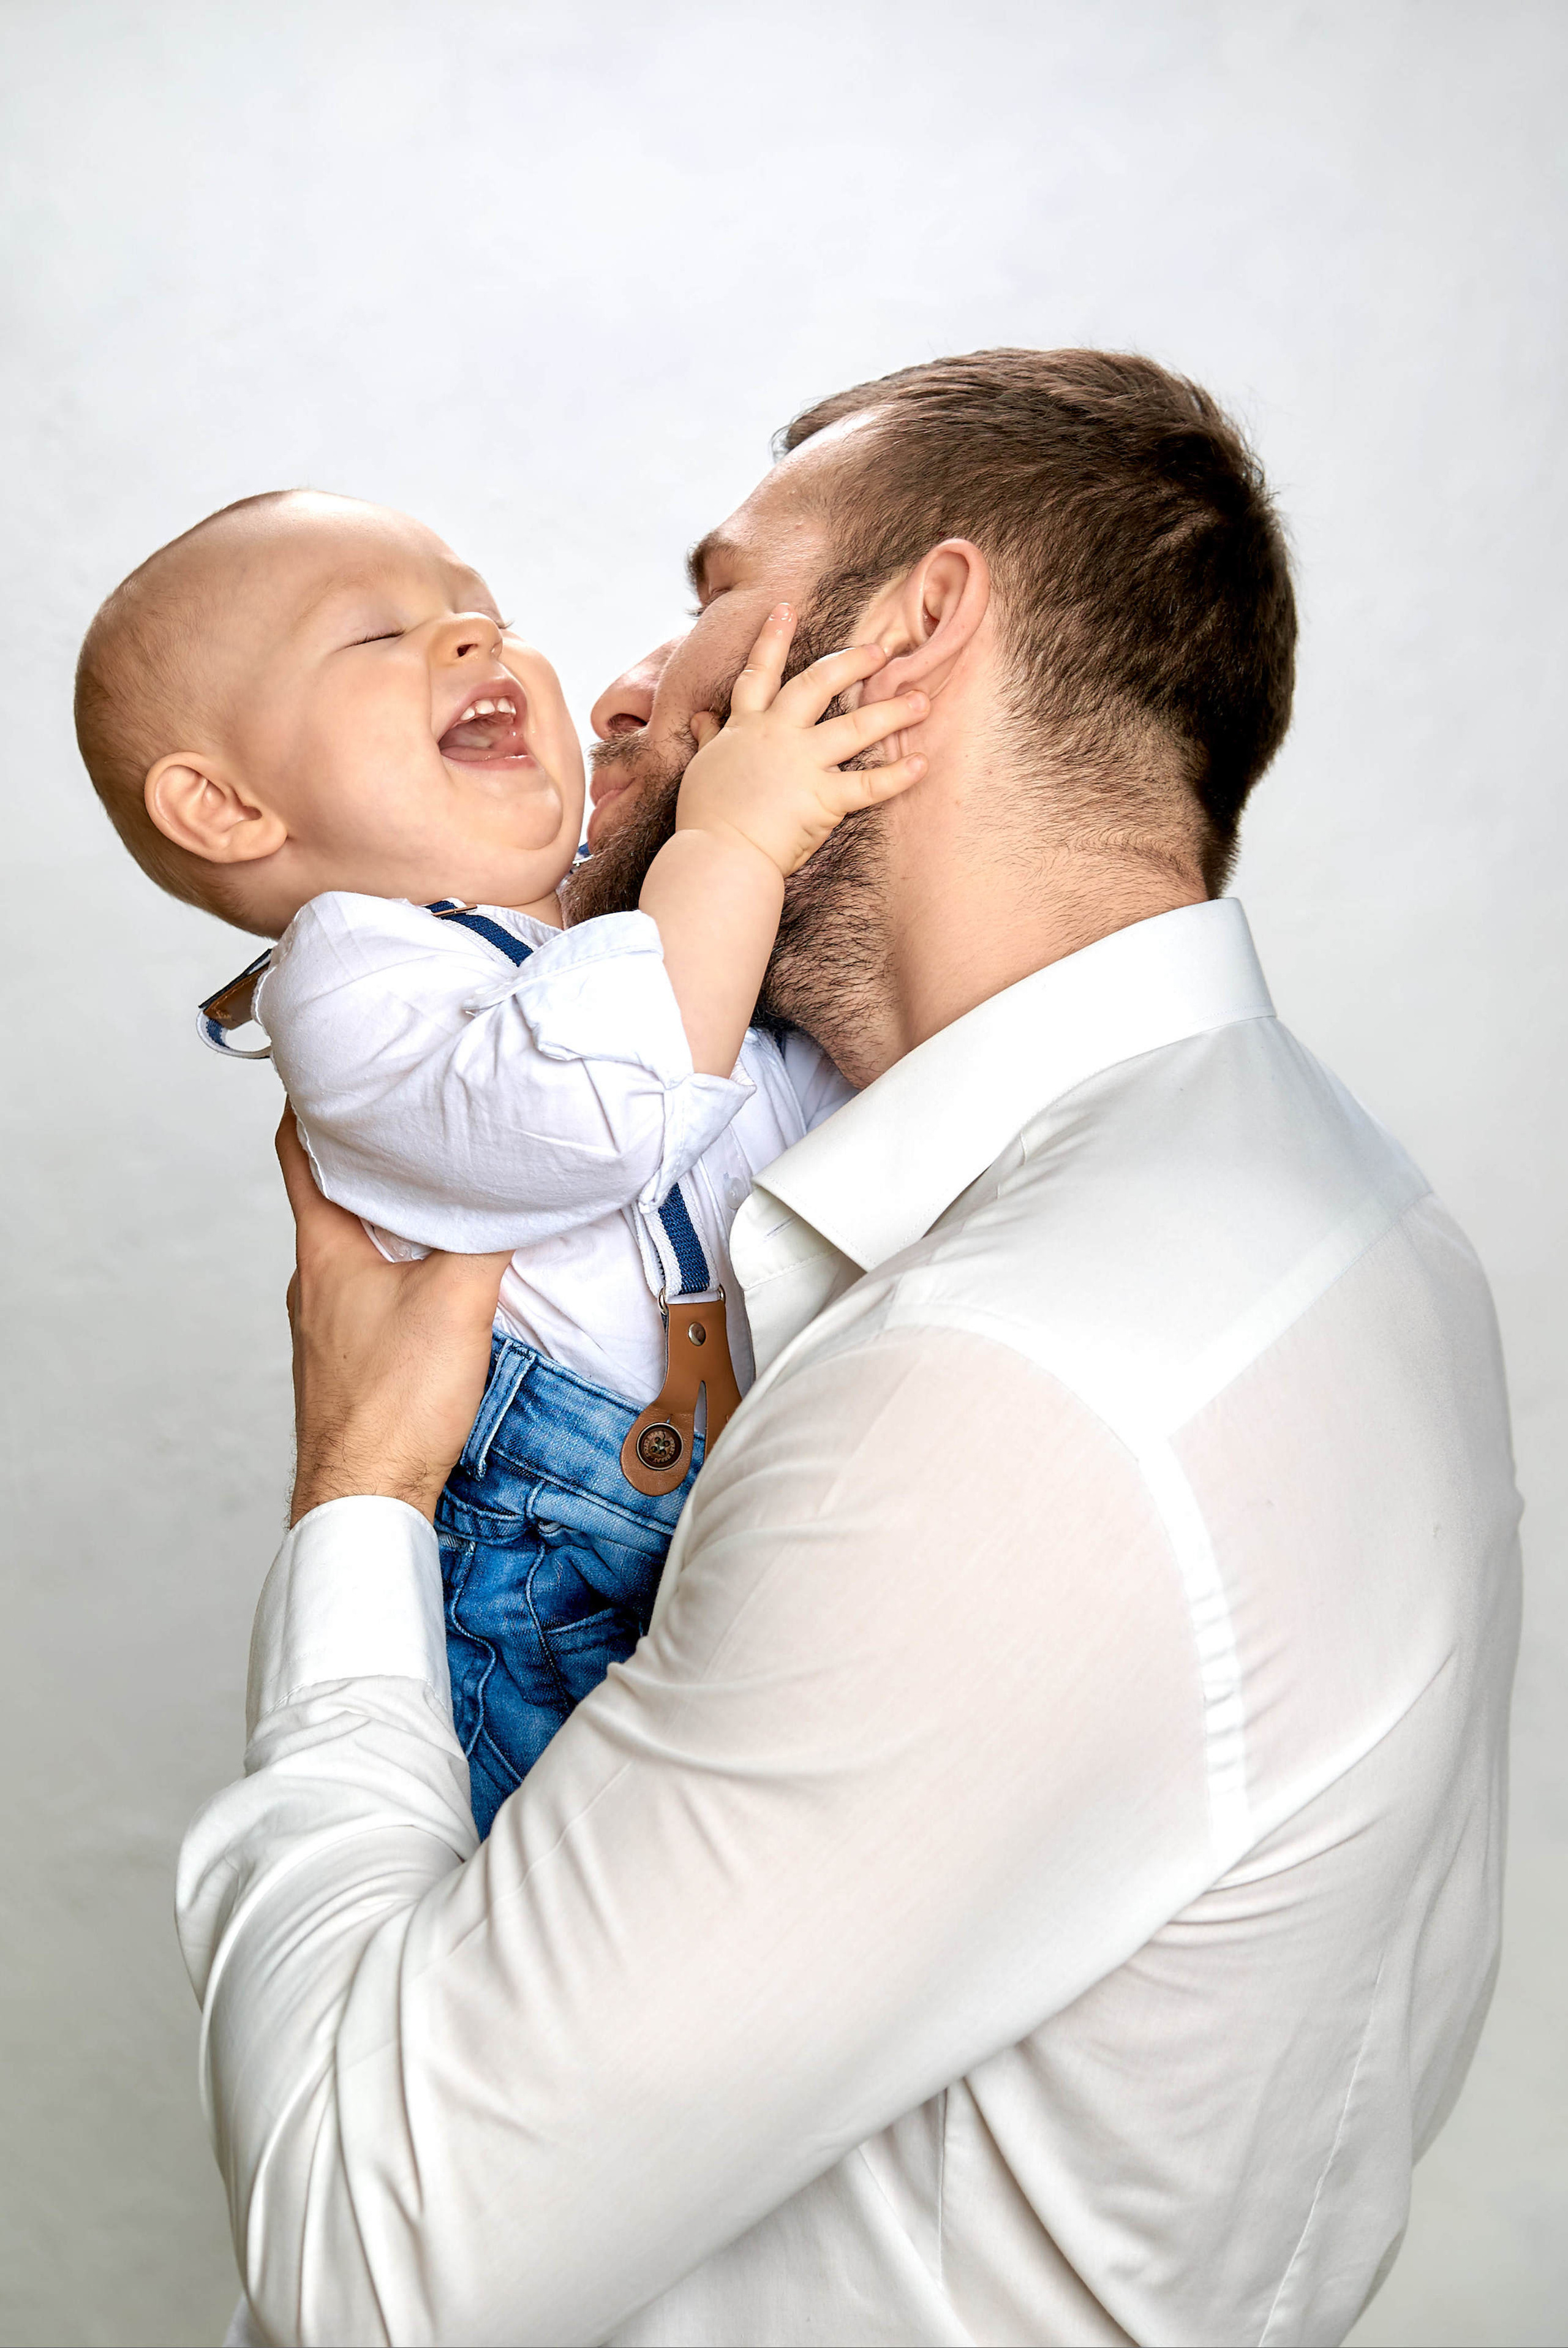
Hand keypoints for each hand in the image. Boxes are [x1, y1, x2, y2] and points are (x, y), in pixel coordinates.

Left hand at [276, 1112, 509, 1525]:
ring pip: (355, 1254)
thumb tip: (519, 1192)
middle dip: (372, 1163)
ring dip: (390, 1225)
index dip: (309, 1108)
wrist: (367, 1499)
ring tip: (438, 1200)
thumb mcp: (457, 1300)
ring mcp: (327, 1329)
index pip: (297, 1156)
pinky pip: (370, 1299)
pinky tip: (438, 1286)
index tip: (329, 1074)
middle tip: (411, 1127)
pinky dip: (398, 1275)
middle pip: (333, 1202)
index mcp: (323, 1252)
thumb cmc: (395, 1404)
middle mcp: (313, 1285)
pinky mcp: (349, 1366)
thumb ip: (486, 1237)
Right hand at [675, 607, 926, 877]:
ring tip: (921, 700)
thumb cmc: (706, 818)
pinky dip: (896, 776)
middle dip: (850, 662)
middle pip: (817, 684)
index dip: (772, 639)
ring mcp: (802, 764)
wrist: (717, 855)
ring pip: (854, 728)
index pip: (759, 674)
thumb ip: (712, 739)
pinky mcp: (823, 799)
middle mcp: (778, 736)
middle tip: (881, 650)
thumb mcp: (704, 769)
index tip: (786, 608)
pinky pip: (868, 785)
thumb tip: (704, 717)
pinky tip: (921, 763)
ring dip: (891, 712)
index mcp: (746, 728)